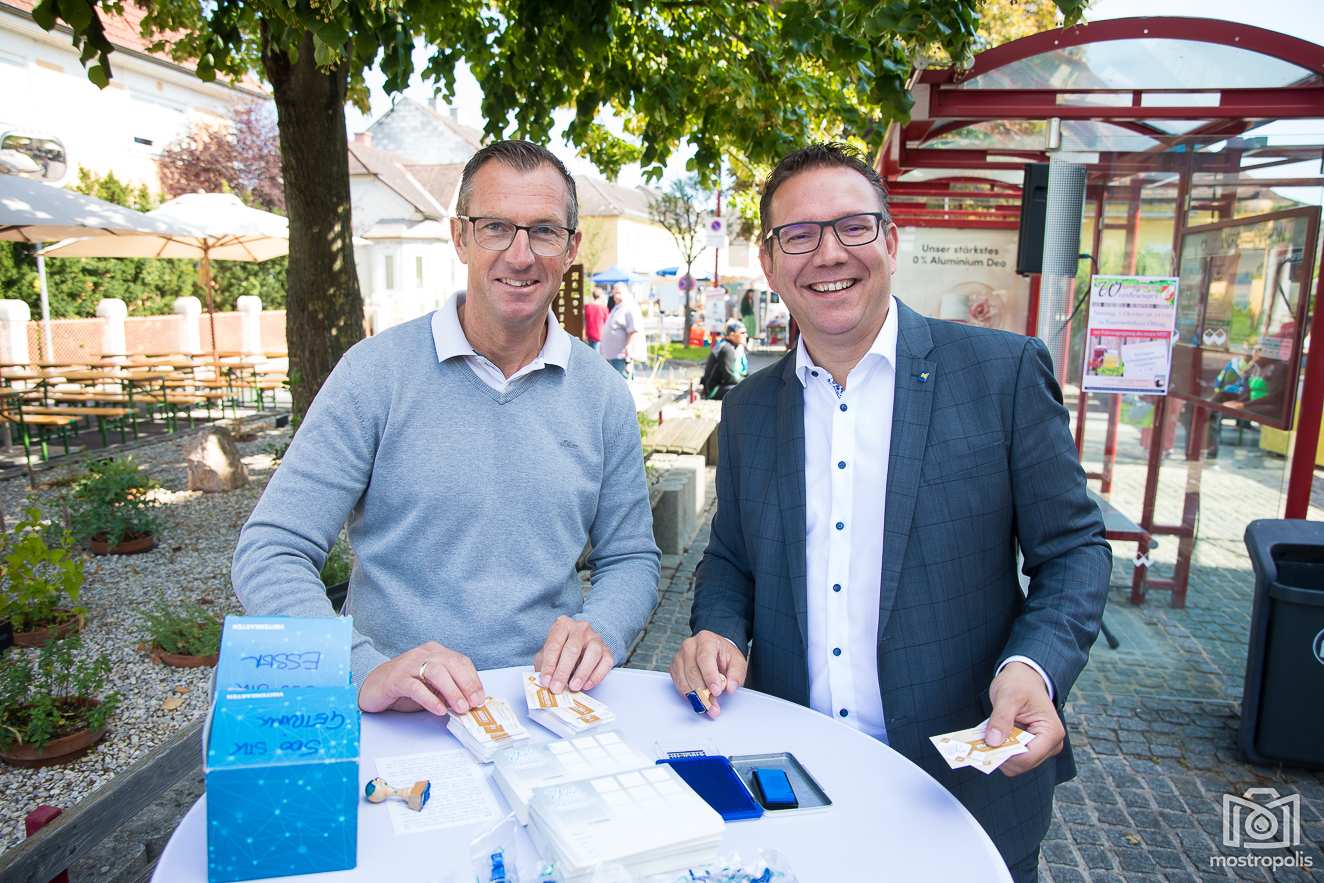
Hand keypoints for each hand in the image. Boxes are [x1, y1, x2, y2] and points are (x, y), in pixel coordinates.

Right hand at [359, 642, 484, 715]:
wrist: (373, 686)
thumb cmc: (405, 686)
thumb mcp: (431, 686)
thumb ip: (448, 689)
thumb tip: (469, 701)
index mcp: (436, 652)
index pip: (461, 661)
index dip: (473, 680)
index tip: (480, 698)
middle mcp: (423, 653)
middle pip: (451, 664)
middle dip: (466, 685)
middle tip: (473, 704)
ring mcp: (409, 664)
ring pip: (435, 673)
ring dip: (451, 691)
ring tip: (459, 708)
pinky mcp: (396, 678)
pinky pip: (416, 687)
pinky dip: (430, 699)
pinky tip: (439, 710)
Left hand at [533, 615, 612, 693]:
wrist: (576, 649)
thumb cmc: (559, 652)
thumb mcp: (546, 656)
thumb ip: (544, 666)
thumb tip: (546, 682)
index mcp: (562, 625)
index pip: (554, 644)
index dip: (549, 665)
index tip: (545, 682)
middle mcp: (581, 628)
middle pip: (573, 648)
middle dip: (563, 671)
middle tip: (557, 688)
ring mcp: (596, 638)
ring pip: (593, 653)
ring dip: (582, 673)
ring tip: (573, 687)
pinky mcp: (607, 650)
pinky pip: (606, 662)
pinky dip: (596, 676)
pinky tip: (586, 685)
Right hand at [668, 630, 747, 718]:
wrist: (715, 652)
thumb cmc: (725, 656)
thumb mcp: (738, 662)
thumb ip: (736, 675)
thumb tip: (730, 688)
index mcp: (706, 640)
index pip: (705, 659)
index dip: (710, 677)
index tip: (716, 692)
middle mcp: (689, 646)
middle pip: (692, 672)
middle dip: (703, 693)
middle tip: (713, 707)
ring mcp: (679, 656)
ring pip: (683, 680)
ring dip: (696, 698)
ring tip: (708, 708)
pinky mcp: (674, 668)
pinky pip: (678, 685)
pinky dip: (688, 695)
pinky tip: (699, 700)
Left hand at [985, 661, 1064, 776]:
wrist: (1024, 677)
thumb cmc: (1020, 683)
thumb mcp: (1008, 696)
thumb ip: (1001, 719)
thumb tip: (993, 742)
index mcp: (1051, 733)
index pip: (1027, 758)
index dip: (1005, 755)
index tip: (986, 744)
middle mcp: (1051, 745)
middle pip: (1022, 764)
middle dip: (1001, 754)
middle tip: (984, 738)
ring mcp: (1042, 748)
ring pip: (1016, 763)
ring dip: (1000, 751)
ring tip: (990, 734)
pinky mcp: (1031, 747)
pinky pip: (1014, 756)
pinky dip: (1001, 749)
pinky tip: (994, 736)